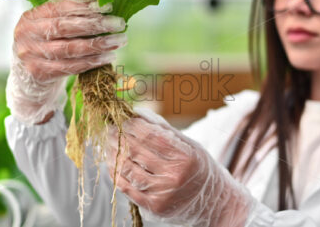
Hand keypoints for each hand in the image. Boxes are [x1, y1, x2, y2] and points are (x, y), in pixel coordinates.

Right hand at [6, 0, 126, 124]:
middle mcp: (27, 35)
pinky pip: (72, 67)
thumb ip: (68, 17)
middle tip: (119, 23)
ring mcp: (31, 55)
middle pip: (65, 27)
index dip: (84, 6)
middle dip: (95, 24)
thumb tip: (104, 6)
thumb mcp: (49, 28)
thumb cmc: (47, 48)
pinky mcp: (40, 74)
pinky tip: (109, 57)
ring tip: (119, 40)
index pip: (59, 8)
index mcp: (30, 17)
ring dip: (99, 44)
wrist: (29, 81)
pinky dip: (93, 61)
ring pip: (71, 48)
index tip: (107, 6)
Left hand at [105, 108, 254, 226]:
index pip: (150, 135)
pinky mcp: (153, 207)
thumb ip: (163, 129)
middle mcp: (174, 176)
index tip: (123, 118)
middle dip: (118, 137)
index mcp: (185, 157)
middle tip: (109, 128)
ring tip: (107, 144)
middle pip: (136, 151)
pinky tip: (111, 162)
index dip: (132, 125)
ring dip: (112, 154)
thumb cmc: (198, 168)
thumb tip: (137, 113)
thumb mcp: (189, 144)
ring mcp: (162, 194)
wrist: (212, 202)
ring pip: (127, 169)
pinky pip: (126, 187)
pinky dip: (115, 173)